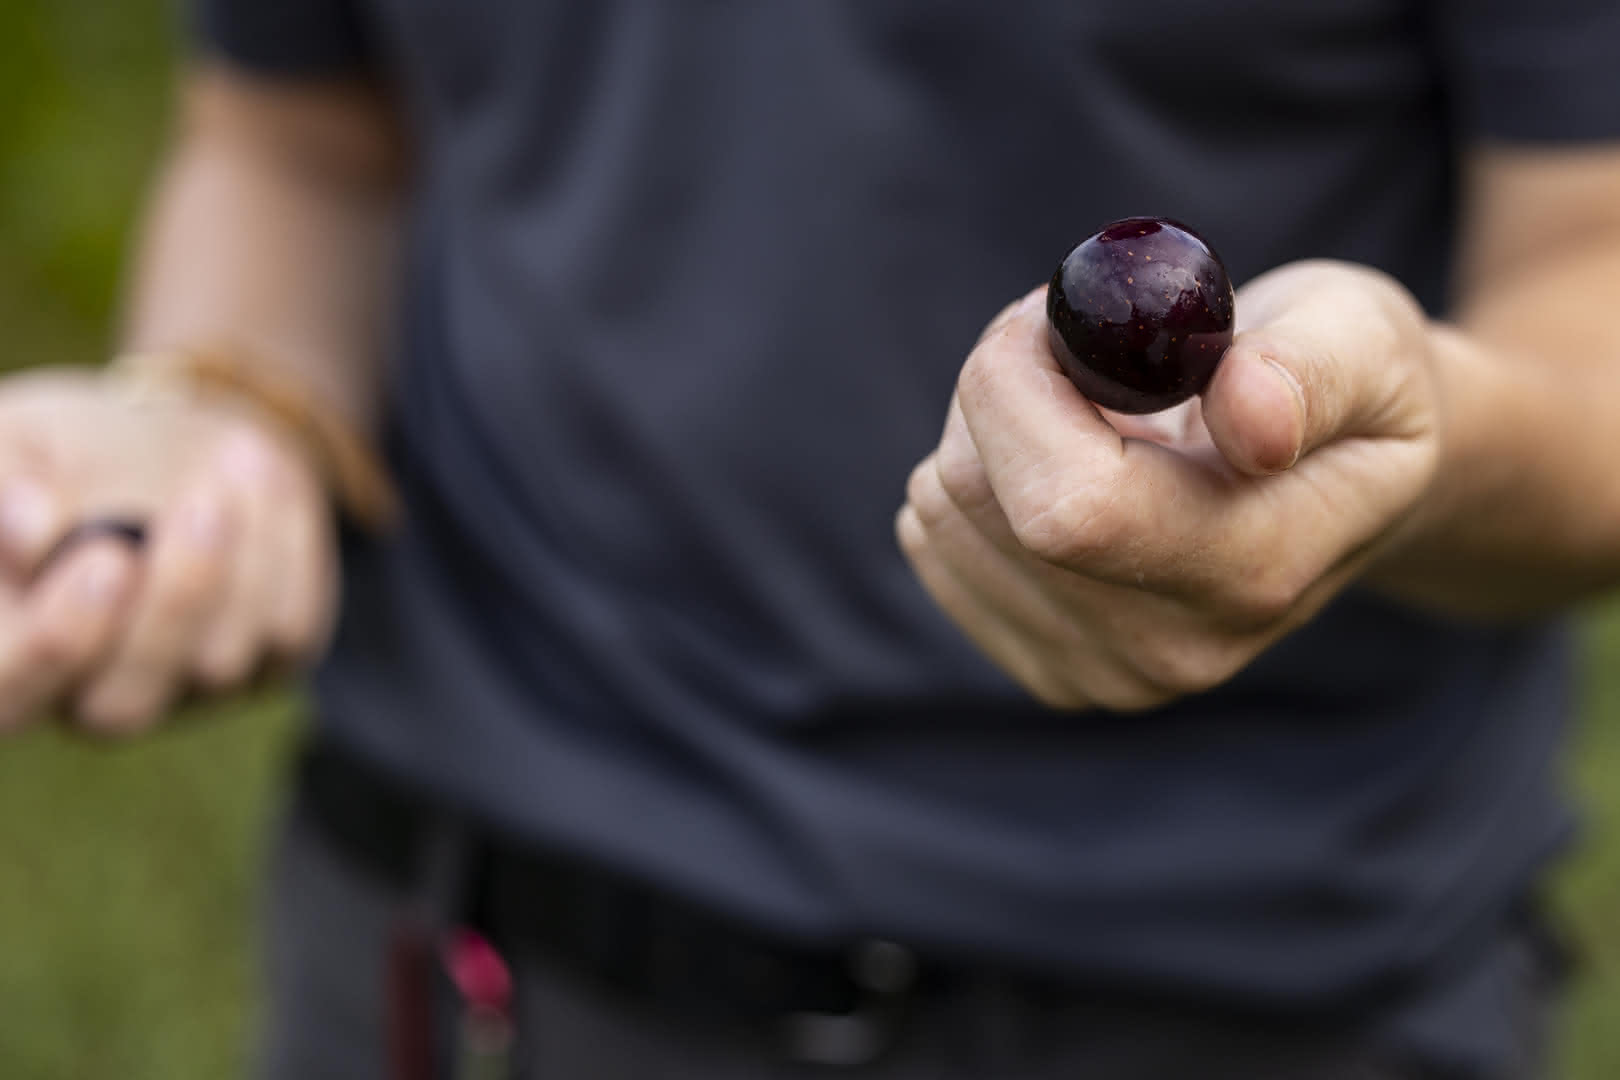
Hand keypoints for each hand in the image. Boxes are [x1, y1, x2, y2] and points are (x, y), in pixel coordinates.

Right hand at [0, 366, 337, 733]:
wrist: (167, 443)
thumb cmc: (65, 454)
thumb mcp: (22, 444)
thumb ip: (9, 483)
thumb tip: (26, 534)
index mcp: (9, 650)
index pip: (11, 694)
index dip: (56, 644)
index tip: (106, 557)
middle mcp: (90, 693)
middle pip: (121, 708)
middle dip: (171, 605)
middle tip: (201, 510)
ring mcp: (184, 690)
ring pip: (219, 663)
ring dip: (238, 555)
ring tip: (236, 461)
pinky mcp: (267, 663)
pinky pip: (288, 627)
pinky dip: (285, 547)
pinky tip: (261, 481)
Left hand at [897, 261, 1440, 709]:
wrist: (1345, 481)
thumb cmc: (1350, 390)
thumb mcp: (1362, 338)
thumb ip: (1311, 372)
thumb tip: (1252, 419)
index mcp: (1252, 571)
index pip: (1065, 507)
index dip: (1020, 387)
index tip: (1060, 317)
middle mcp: (1169, 651)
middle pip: (976, 498)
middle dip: (1002, 385)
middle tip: (1081, 346)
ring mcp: (1100, 673)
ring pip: (941, 510)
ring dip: (986, 427)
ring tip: (1091, 408)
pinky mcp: (1045, 664)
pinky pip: (932, 540)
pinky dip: (976, 475)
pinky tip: (1064, 462)